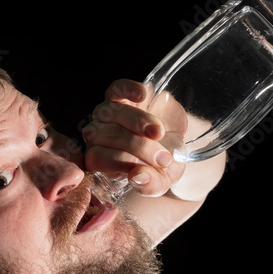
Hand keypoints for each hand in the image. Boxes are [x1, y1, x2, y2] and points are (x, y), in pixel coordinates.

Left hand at [82, 79, 186, 196]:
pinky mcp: (121, 93)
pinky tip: (143, 95)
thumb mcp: (162, 181)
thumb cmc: (163, 165)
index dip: (119, 162)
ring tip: (159, 132)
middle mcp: (98, 135)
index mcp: (100, 159)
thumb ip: (150, 185)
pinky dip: (128, 89)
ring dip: (136, 122)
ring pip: (110, 112)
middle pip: (104, 135)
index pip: (96, 157)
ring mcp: (107, 112)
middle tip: (163, 157)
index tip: (145, 168)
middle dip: (136, 147)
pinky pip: (117, 88)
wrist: (176, 141)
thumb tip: (137, 177)